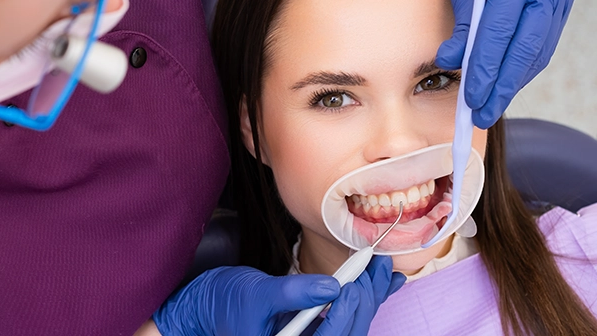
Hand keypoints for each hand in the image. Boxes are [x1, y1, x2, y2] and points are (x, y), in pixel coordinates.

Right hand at [152, 258, 404, 335]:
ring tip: (383, 268)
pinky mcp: (317, 332)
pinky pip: (346, 320)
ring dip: (369, 298)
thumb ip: (292, 293)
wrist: (213, 304)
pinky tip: (382, 282)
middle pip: (346, 335)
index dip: (345, 317)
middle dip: (365, 301)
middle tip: (376, 266)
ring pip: (351, 327)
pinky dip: (363, 300)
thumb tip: (330, 286)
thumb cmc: (228, 301)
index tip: (353, 286)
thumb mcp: (257, 293)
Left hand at [418, 0, 576, 127]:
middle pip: (526, 47)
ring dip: (514, 82)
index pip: (500, 31)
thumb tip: (452, 63)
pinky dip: (523, 67)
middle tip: (482, 114)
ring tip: (490, 106)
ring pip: (538, 50)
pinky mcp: (562, 2)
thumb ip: (461, 25)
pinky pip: (543, 44)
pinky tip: (506, 84)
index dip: (485, 68)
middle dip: (503, 86)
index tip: (471, 97)